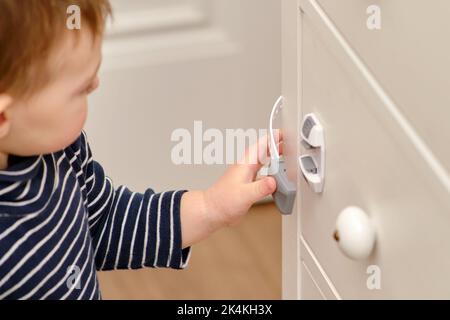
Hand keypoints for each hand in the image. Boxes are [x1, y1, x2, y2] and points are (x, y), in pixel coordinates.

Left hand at [180, 133, 282, 247]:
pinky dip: (272, 174)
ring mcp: (246, 176)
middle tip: (290, 143)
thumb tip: (274, 181)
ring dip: (275, 159)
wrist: (211, 211)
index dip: (274, 138)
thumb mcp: (245, 194)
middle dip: (277, 146)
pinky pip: (262, 175)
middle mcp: (246, 167)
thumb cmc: (222, 201)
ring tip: (287, 157)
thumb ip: (261, 187)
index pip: (262, 145)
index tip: (286, 134)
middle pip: (264, 151)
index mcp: (246, 164)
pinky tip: (277, 179)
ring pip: (264, 162)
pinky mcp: (247, 185)